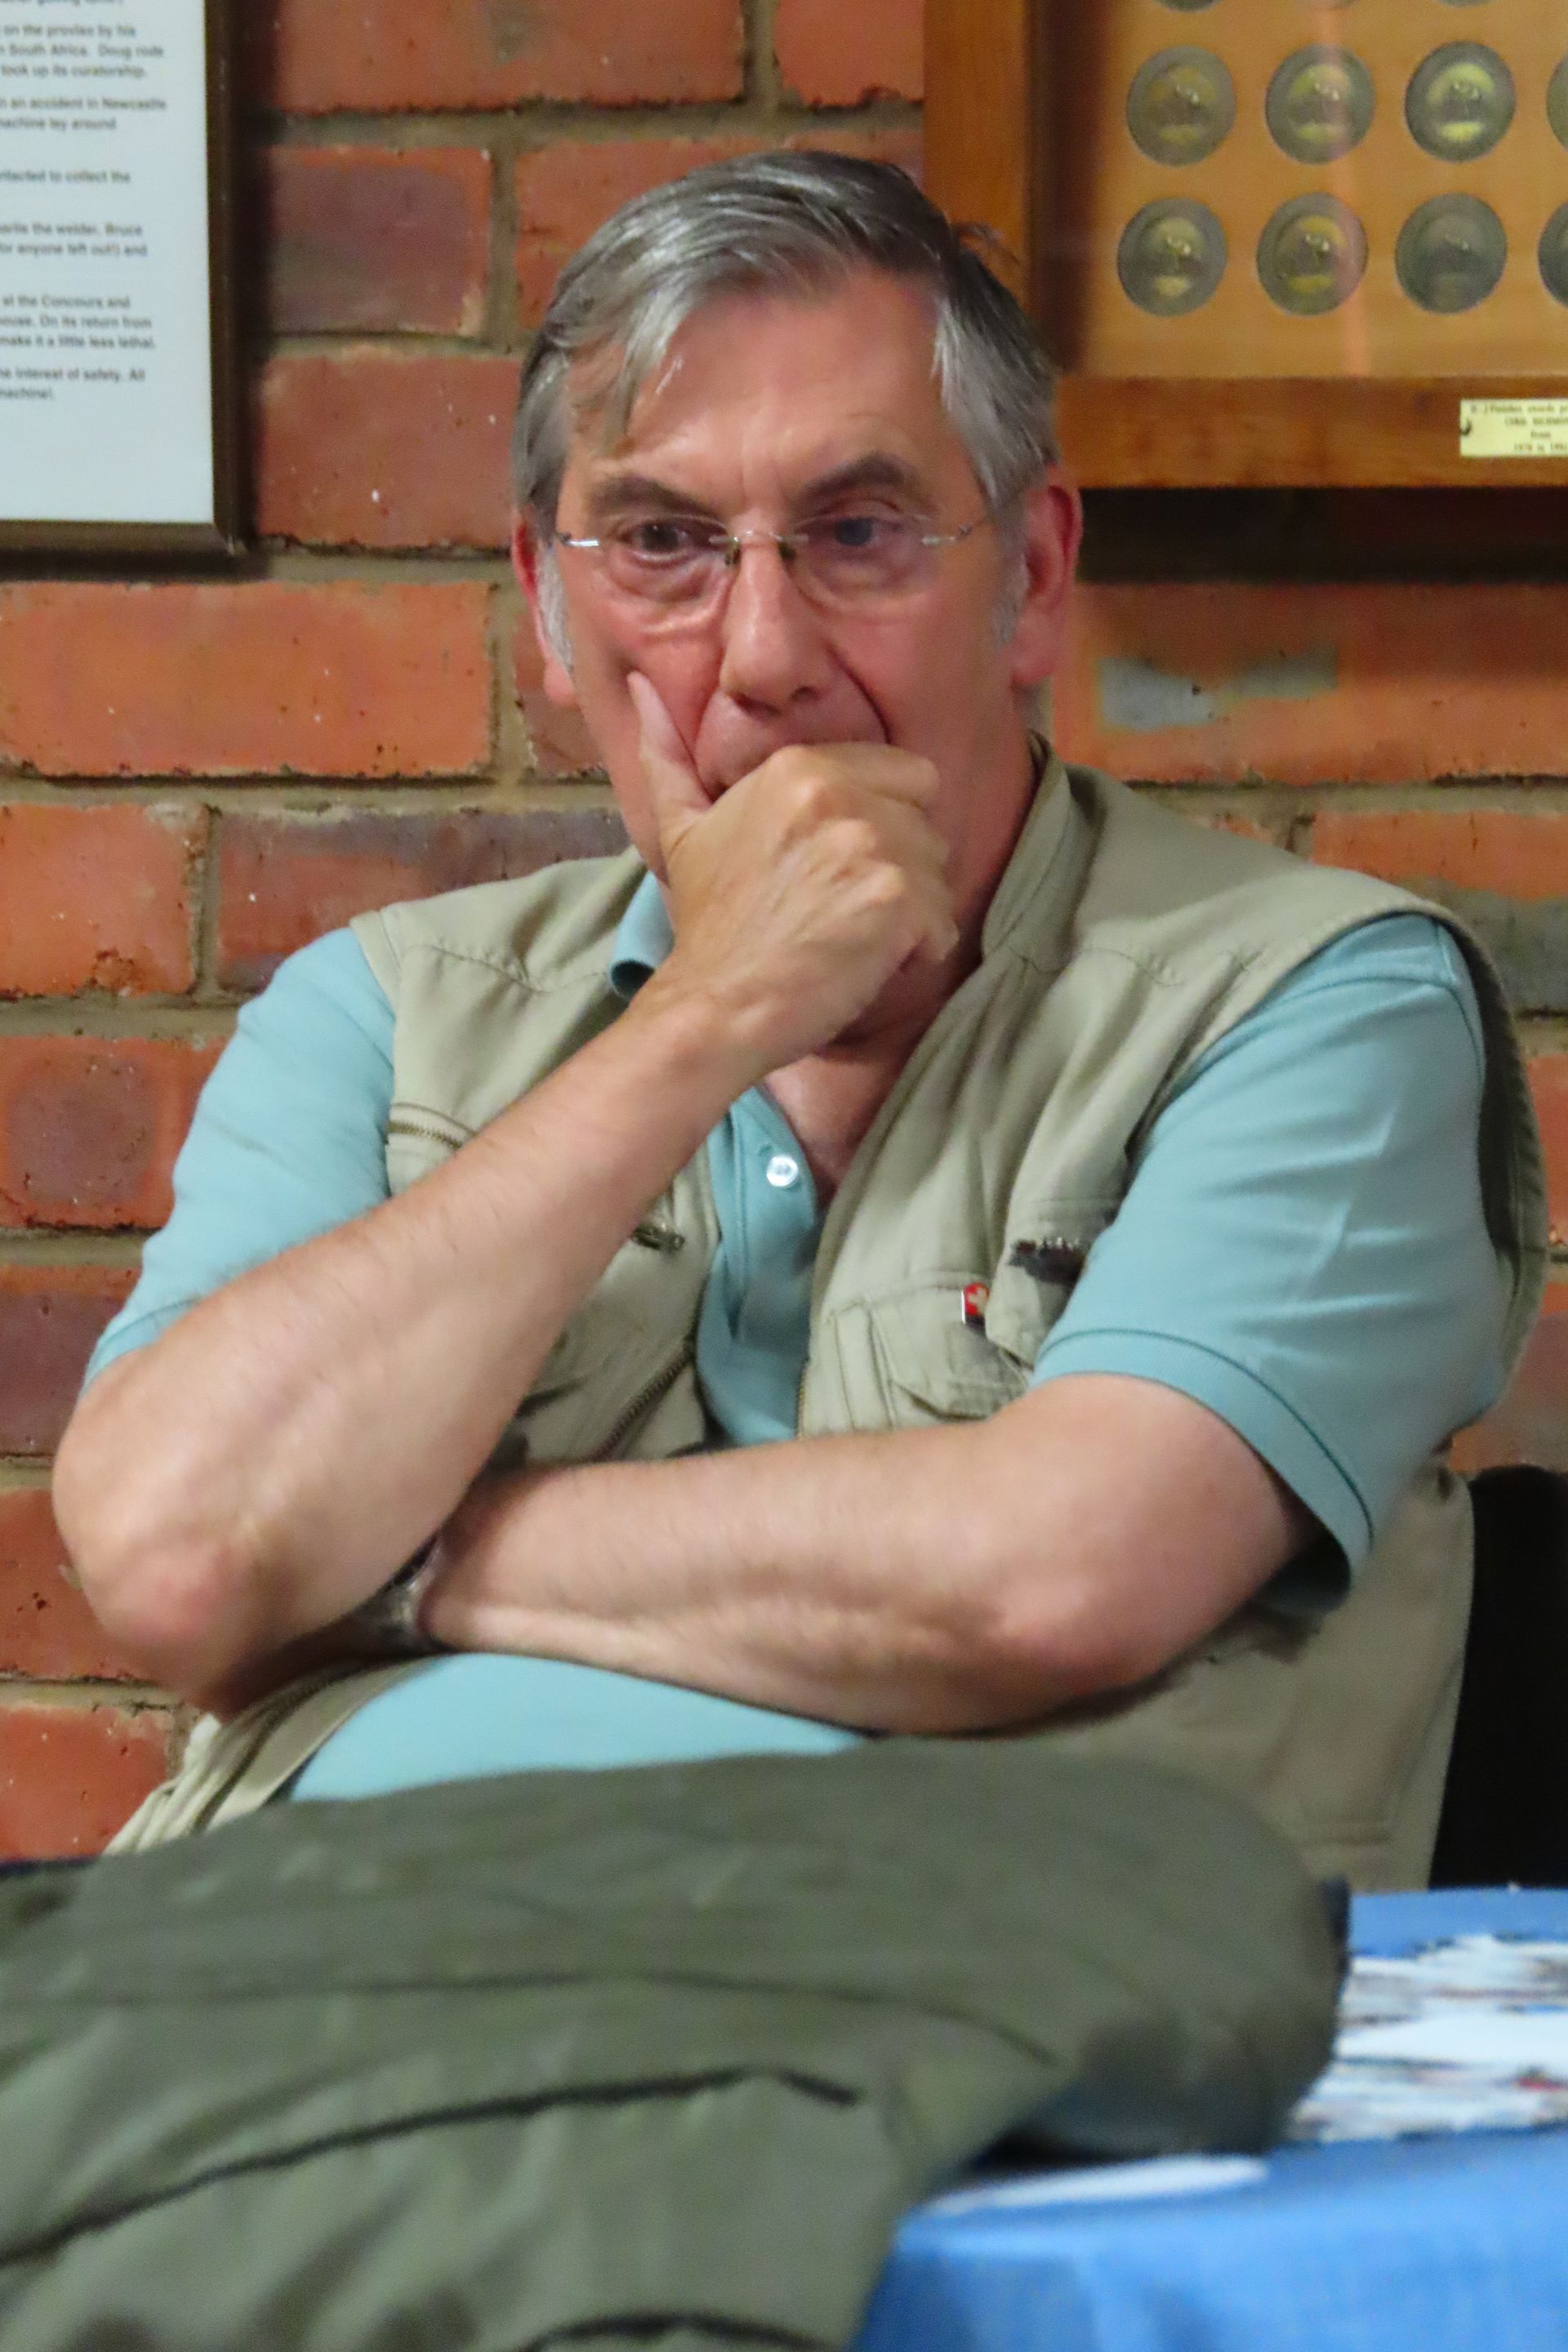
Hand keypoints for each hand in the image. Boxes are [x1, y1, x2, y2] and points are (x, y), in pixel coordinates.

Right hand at [628, 674, 957, 1076]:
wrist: (717, 1003)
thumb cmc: (708, 923)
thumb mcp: (682, 829)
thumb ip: (669, 756)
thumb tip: (641, 685)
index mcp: (798, 765)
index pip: (905, 774)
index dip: (885, 824)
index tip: (842, 868)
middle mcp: (838, 793)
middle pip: (925, 822)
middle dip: (900, 867)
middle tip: (846, 908)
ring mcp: (871, 844)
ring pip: (937, 873)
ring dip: (910, 912)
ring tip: (854, 938)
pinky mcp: (896, 900)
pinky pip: (942, 921)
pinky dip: (918, 951)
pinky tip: (868, 963)